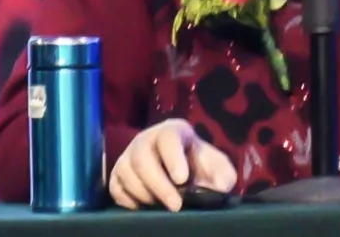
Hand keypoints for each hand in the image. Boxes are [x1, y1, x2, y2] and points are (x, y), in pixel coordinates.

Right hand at [109, 118, 236, 210]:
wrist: (180, 172)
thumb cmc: (198, 166)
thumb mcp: (216, 167)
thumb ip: (223, 173)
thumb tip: (221, 186)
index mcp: (172, 131)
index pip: (168, 137)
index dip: (173, 157)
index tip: (182, 179)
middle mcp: (145, 139)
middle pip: (142, 157)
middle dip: (159, 184)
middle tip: (176, 205)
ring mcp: (128, 156)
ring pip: (126, 173)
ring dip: (145, 194)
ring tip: (162, 207)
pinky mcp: (117, 175)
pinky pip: (115, 188)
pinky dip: (129, 201)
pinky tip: (145, 207)